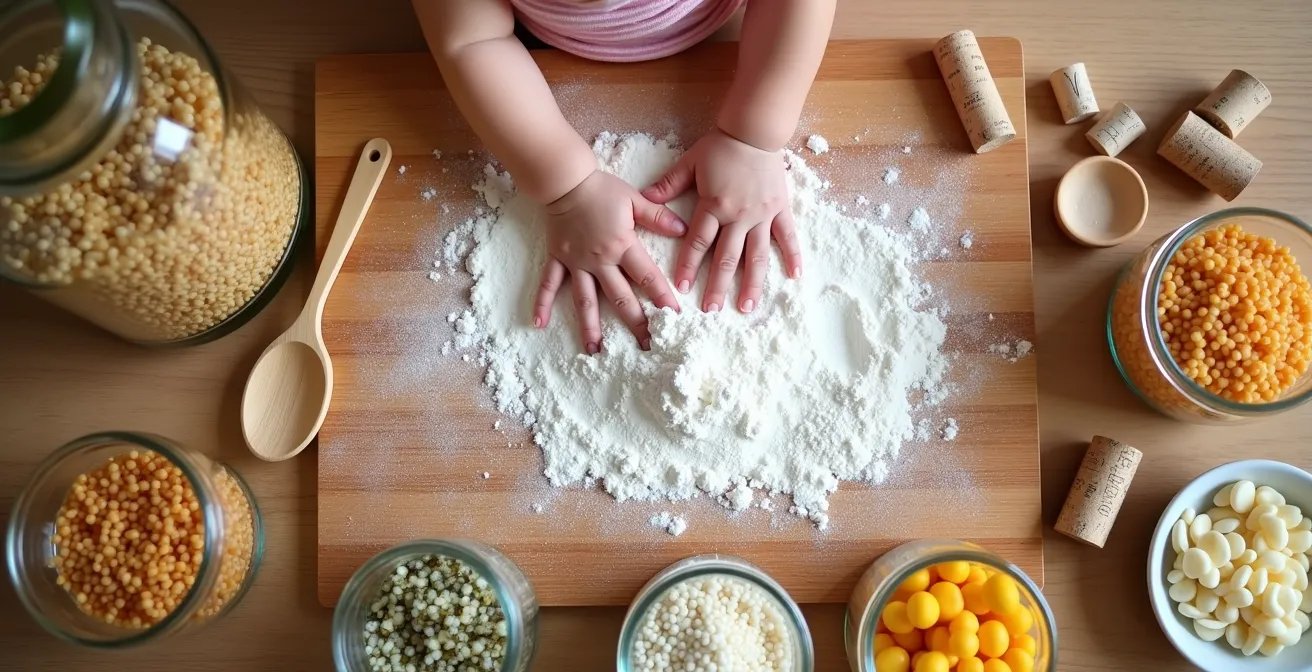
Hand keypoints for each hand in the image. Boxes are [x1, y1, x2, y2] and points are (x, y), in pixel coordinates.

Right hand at [534, 170, 685, 352]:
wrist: (566, 180)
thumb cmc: (602, 189)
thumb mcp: (635, 200)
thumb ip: (658, 217)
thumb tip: (683, 230)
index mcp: (622, 245)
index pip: (647, 276)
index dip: (662, 297)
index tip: (673, 317)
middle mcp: (600, 260)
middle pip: (620, 298)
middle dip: (635, 323)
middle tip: (647, 346)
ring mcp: (577, 263)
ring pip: (585, 300)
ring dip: (590, 326)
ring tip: (595, 351)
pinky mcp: (558, 259)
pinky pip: (550, 284)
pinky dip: (543, 303)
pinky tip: (539, 324)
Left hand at [642, 128, 801, 313]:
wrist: (754, 130)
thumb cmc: (720, 145)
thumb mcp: (690, 162)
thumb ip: (669, 184)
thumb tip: (645, 197)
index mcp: (714, 205)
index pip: (698, 243)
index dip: (689, 266)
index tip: (682, 289)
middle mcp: (739, 215)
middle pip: (727, 257)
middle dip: (718, 286)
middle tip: (711, 310)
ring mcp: (762, 214)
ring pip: (757, 255)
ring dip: (752, 283)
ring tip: (747, 307)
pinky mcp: (780, 208)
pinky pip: (788, 236)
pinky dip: (792, 256)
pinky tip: (794, 276)